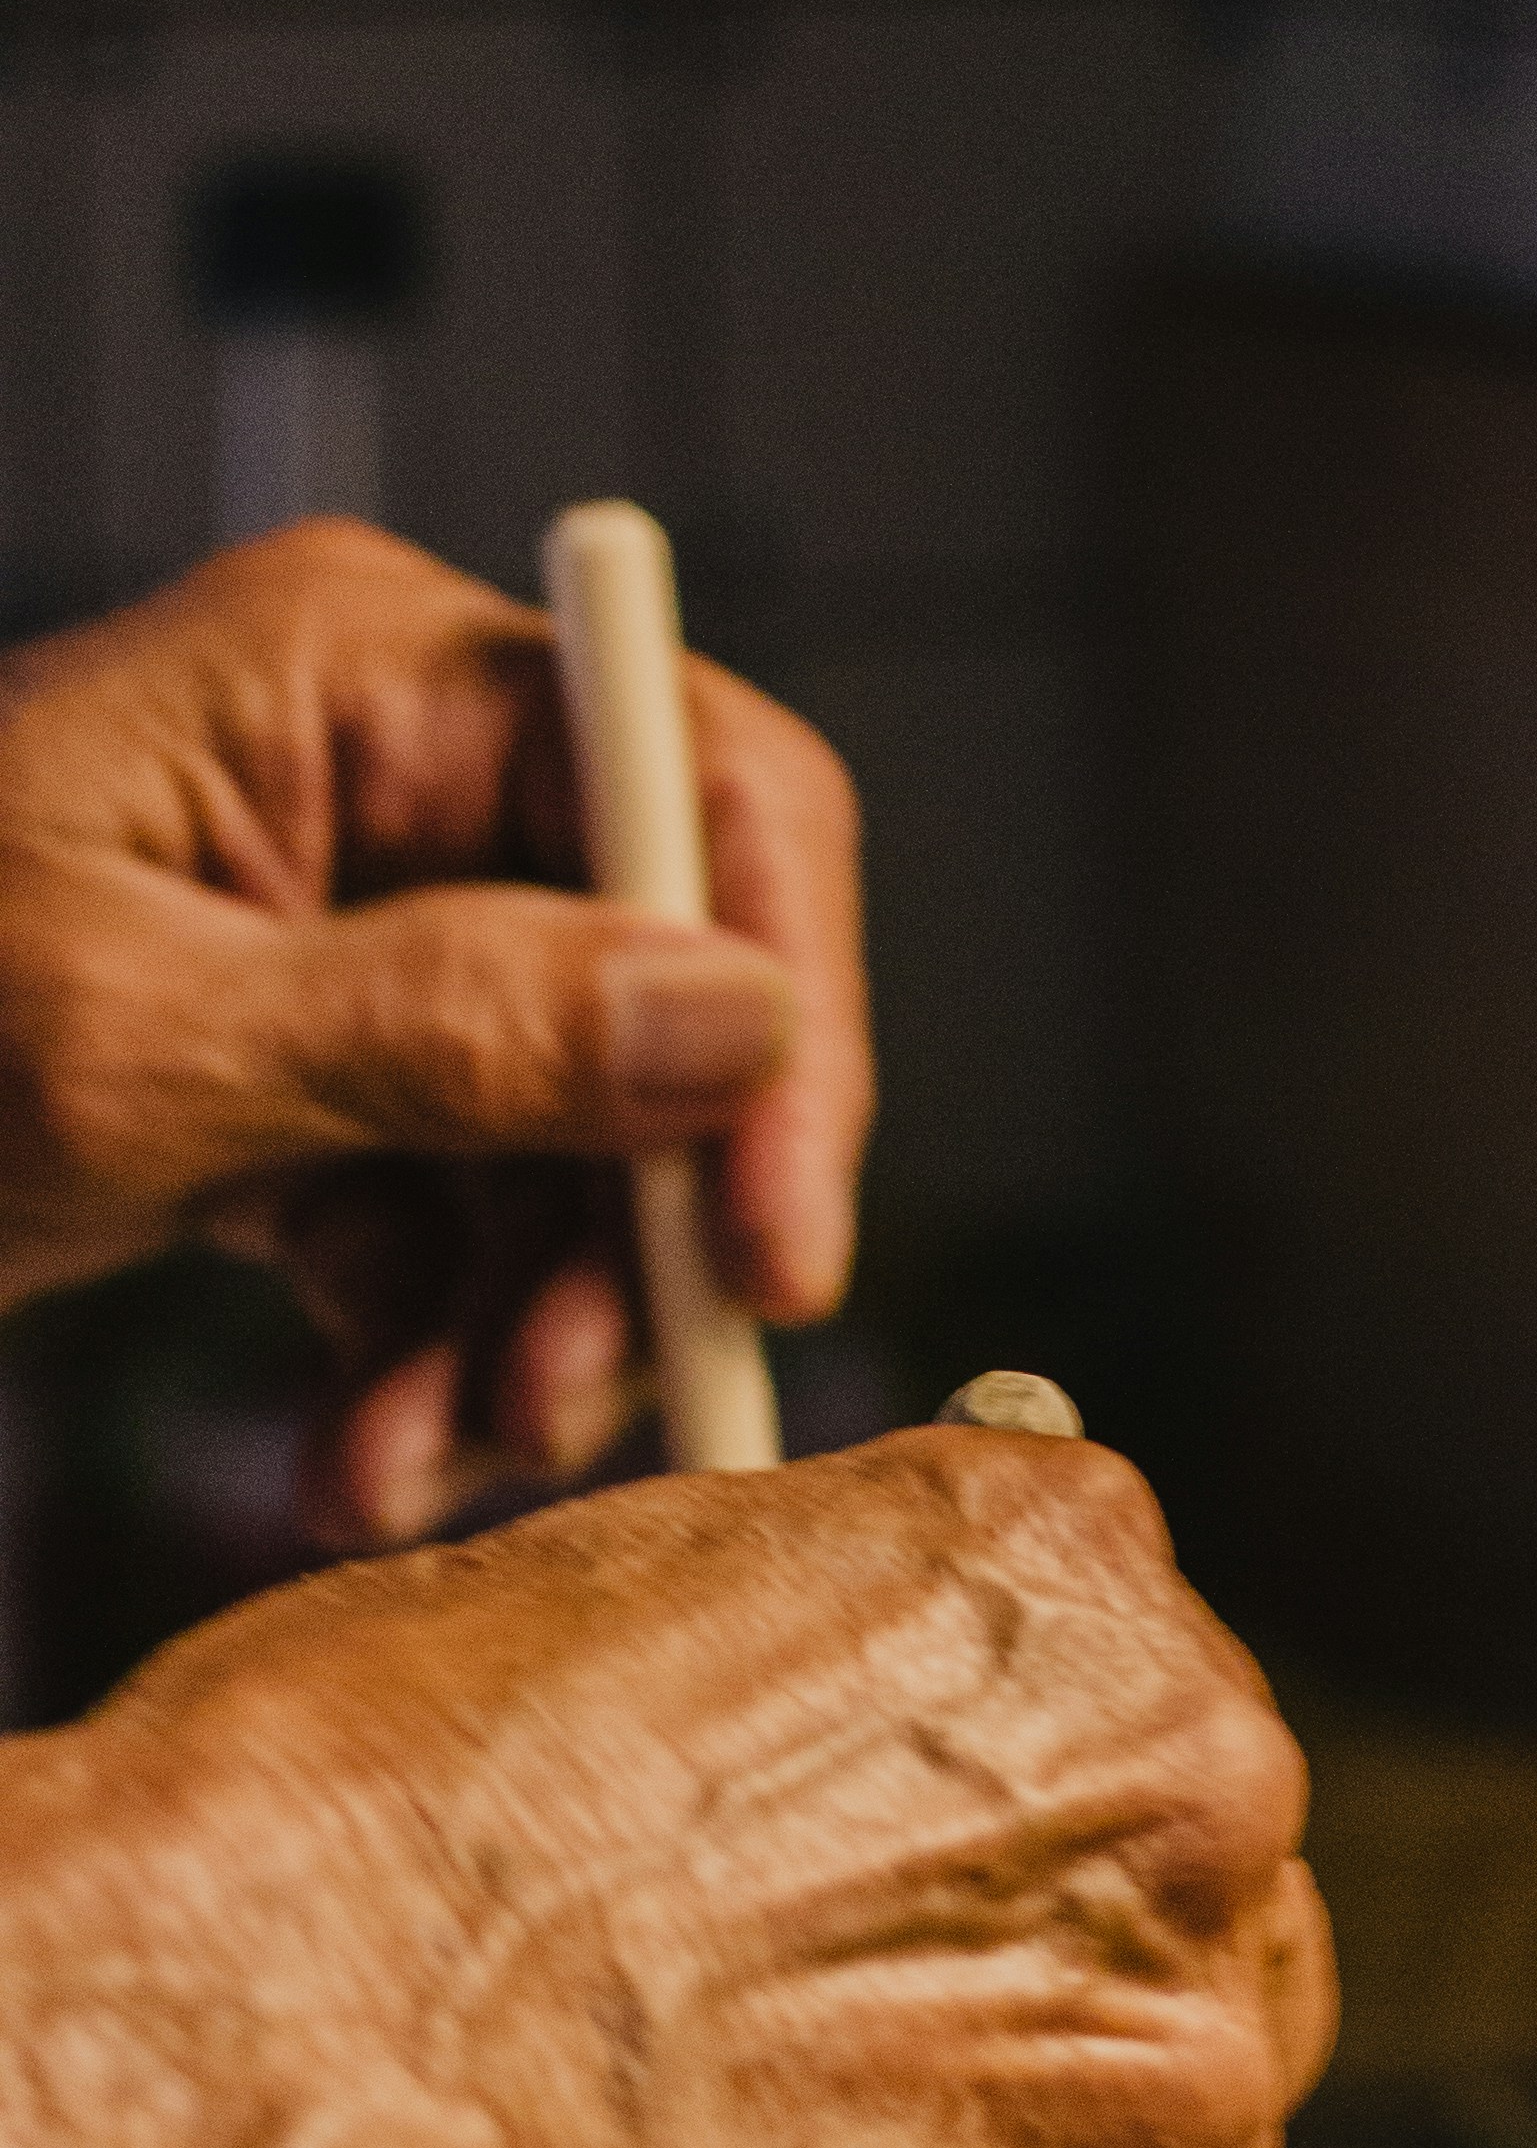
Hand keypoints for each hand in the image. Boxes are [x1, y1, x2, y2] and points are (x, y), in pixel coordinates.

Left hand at [0, 518, 870, 1543]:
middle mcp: (394, 784)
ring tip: (421, 1468)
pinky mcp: (319, 1081)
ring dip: (530, 1338)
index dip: (787, 1017)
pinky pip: (463, 1226)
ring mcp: (360, 936)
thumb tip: (741, 1018)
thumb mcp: (138, 1042)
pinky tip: (365, 1459)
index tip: (776, 1246)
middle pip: (668, 997)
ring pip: (579, 1150)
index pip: (704, 788)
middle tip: (582, 1409)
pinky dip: (435, 1358)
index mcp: (364, 679)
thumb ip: (453, 1029)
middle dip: (634, 1232)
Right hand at [0, 1429, 1334, 2147]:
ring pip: (1183, 2128)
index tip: (921, 1853)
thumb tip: (849, 1707)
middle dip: (1060, 1970)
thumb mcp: (616, 1599)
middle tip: (862, 2035)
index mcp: (1069, 1584)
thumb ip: (827, 1646)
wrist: (281, 2097)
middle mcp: (1186, 1816)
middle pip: (1206, 1907)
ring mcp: (1163, 2085)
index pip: (1138, 1676)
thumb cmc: (364, 1840)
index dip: (1009, 1788)